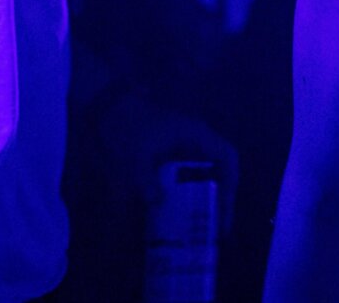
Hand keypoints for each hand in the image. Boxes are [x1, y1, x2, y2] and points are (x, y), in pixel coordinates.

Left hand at [99, 90, 240, 231]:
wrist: (107, 109)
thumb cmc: (127, 126)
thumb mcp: (134, 154)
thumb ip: (144, 179)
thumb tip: (155, 203)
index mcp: (196, 135)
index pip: (227, 158)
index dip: (231, 184)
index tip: (223, 210)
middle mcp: (195, 141)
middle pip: (220, 171)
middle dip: (220, 199)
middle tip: (217, 228)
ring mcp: (183, 148)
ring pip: (204, 176)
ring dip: (204, 199)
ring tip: (202, 226)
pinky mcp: (168, 156)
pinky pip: (186, 178)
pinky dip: (185, 195)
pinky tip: (174, 214)